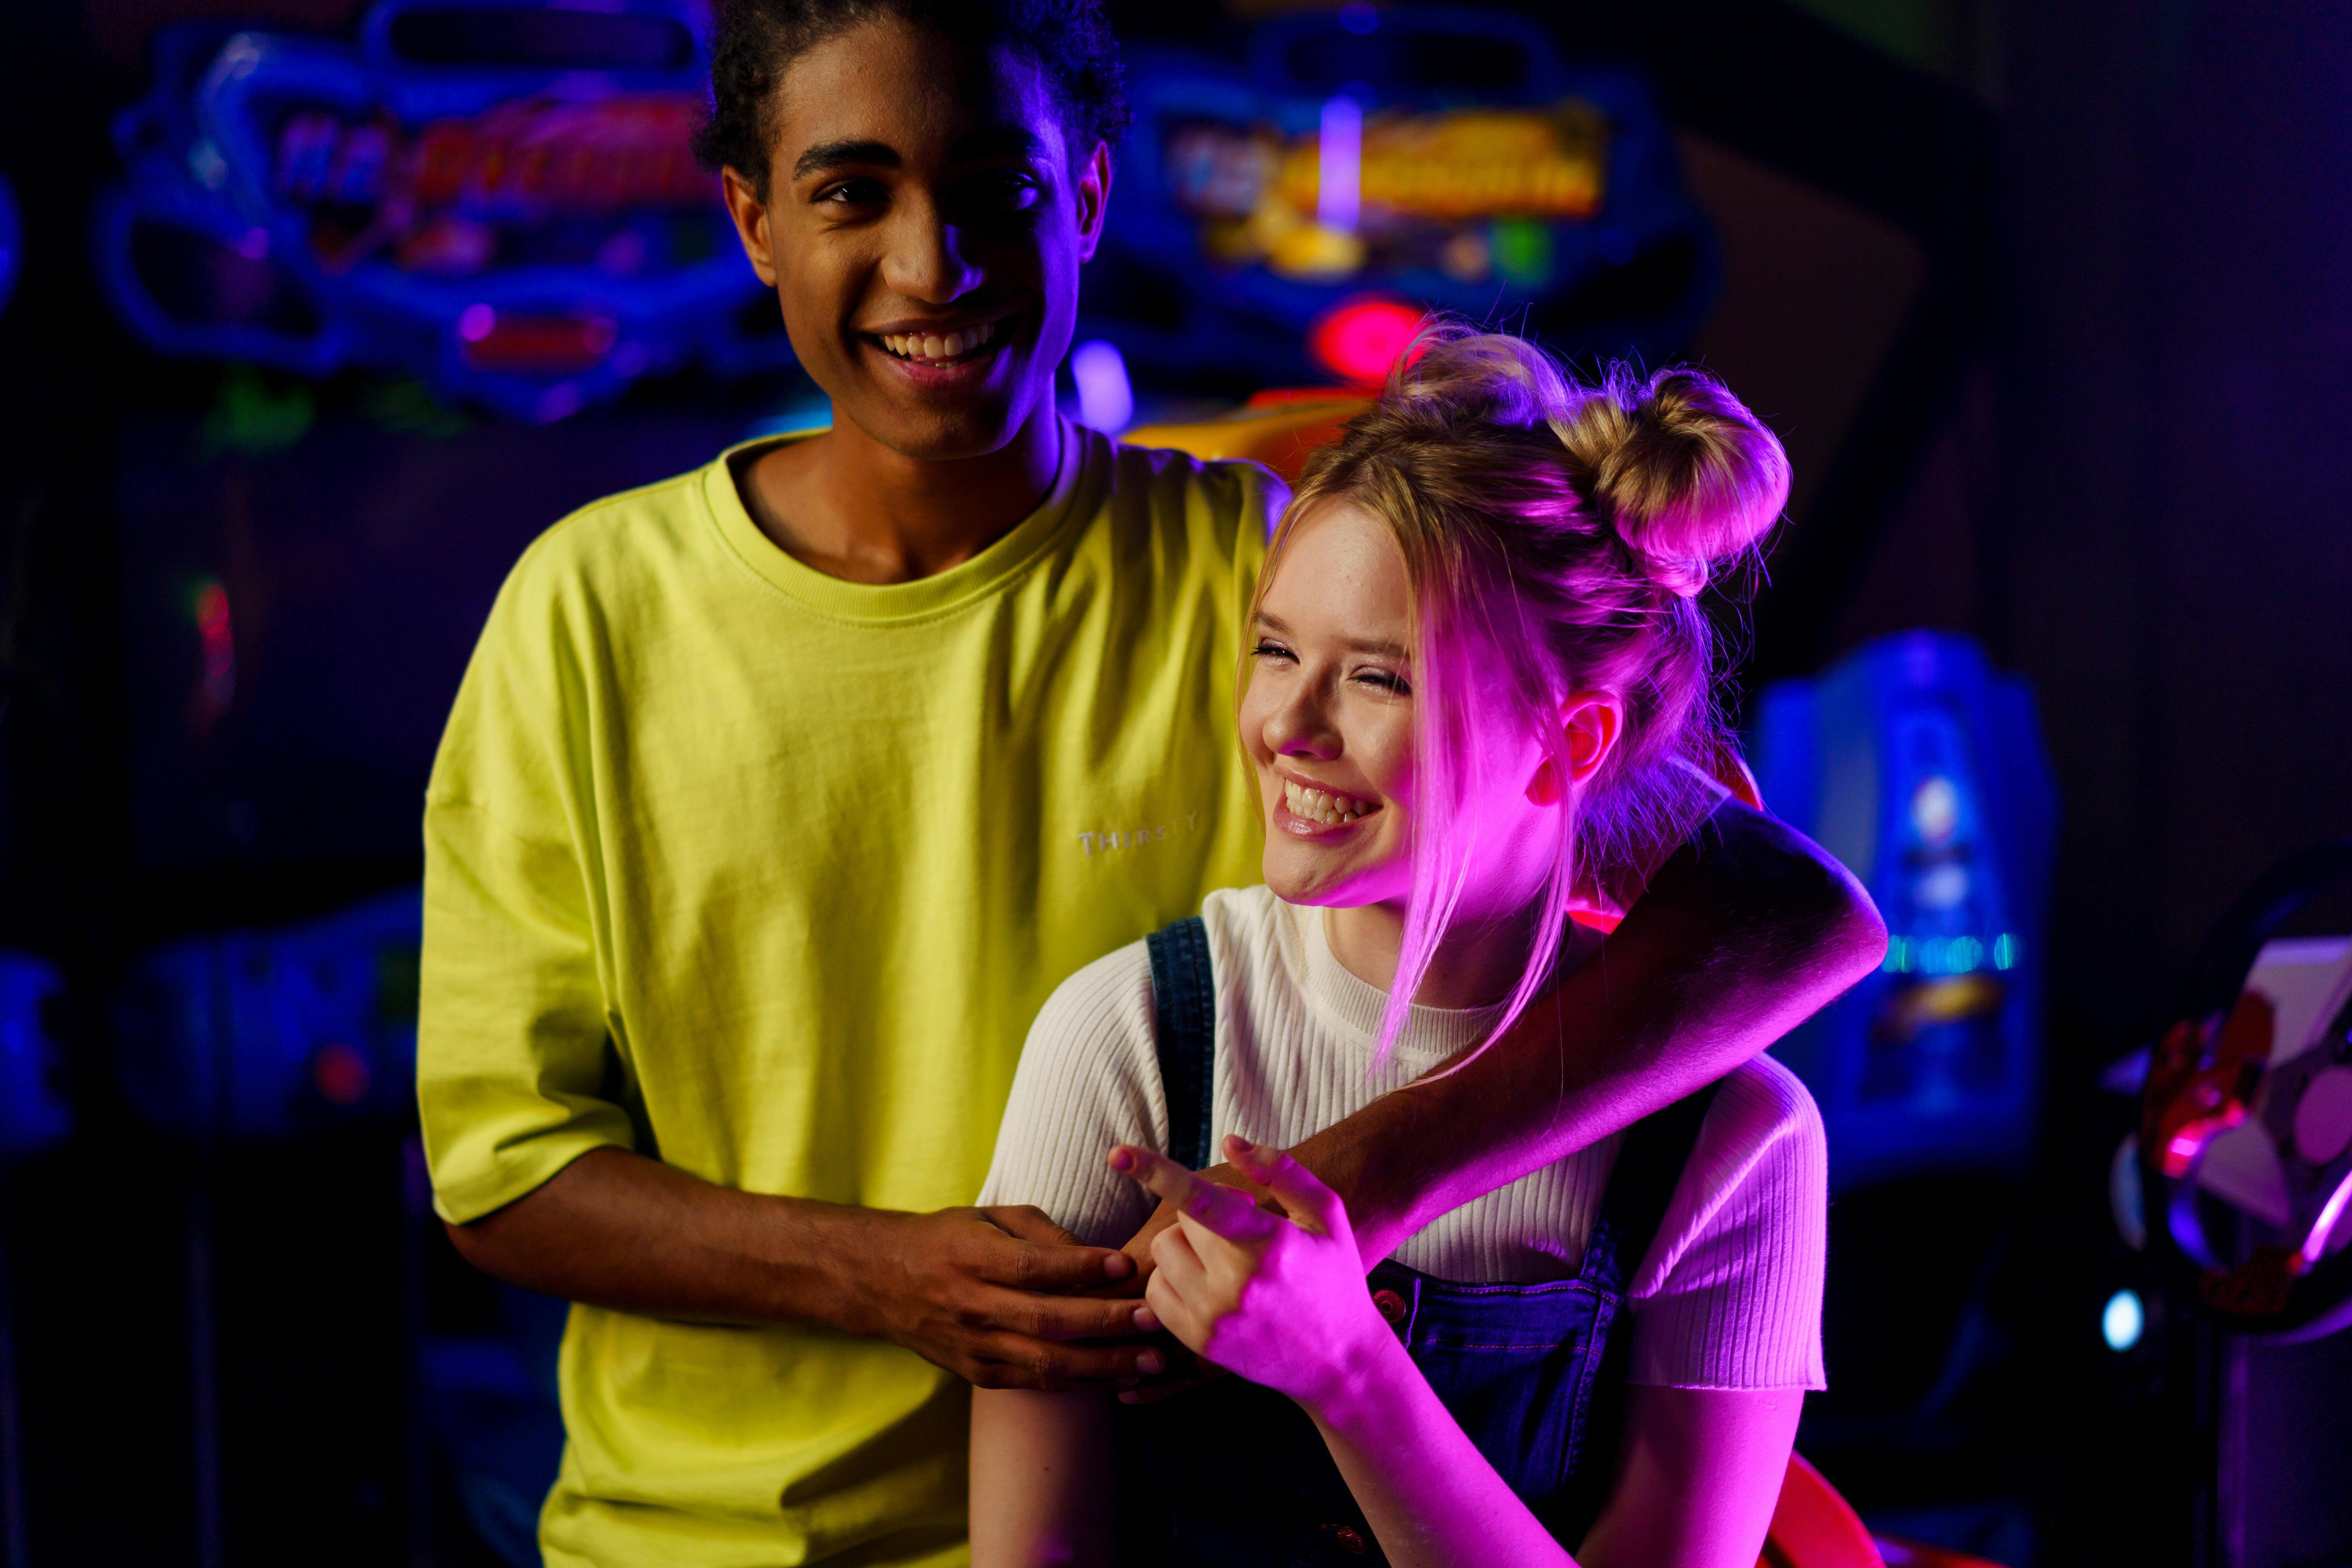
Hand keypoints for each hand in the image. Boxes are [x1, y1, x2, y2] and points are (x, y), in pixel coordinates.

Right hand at [851, 1204, 1165, 1390]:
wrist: (884, 1282)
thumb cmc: (950, 1238)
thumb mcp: (990, 1216)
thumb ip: (1043, 1232)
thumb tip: (1096, 1259)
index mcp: (970, 1256)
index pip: (1032, 1266)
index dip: (1081, 1267)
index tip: (1125, 1264)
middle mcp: (969, 1305)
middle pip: (1046, 1320)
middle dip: (1106, 1322)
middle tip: (1153, 1317)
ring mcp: (973, 1346)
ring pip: (1046, 1363)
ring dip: (1104, 1364)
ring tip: (1150, 1359)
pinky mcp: (978, 1374)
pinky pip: (1036, 1383)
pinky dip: (1080, 1383)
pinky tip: (1119, 1377)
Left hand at [1111, 1136, 1392, 1413]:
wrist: (1341, 1361)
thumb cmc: (1334, 1276)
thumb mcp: (1325, 1215)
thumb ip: (1281, 1170)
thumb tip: (1229, 1143)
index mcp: (1269, 1244)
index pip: (1200, 1199)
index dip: (1155, 1171)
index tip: (1117, 1152)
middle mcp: (1238, 1284)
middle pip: (1179, 1223)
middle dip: (1201, 1218)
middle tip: (1238, 1230)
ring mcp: (1215, 1317)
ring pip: (1162, 1256)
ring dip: (1184, 1248)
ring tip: (1224, 1261)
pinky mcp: (1201, 1343)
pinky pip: (1155, 1294)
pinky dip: (1172, 1281)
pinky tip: (1208, 1287)